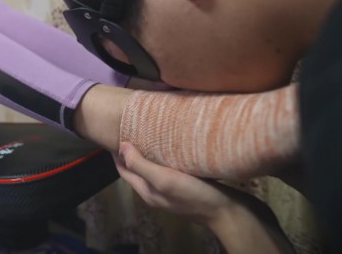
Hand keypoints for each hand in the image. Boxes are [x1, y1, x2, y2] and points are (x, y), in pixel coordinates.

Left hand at [116, 141, 234, 225]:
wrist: (229, 212)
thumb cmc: (194, 195)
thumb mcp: (163, 179)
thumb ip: (141, 165)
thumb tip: (121, 147)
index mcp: (147, 192)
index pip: (124, 171)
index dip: (116, 155)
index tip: (113, 135)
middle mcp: (157, 192)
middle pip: (137, 170)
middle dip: (131, 152)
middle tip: (129, 130)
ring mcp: (172, 190)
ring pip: (154, 169)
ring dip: (148, 153)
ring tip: (148, 134)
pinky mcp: (187, 186)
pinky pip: (170, 169)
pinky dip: (165, 156)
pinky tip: (171, 146)